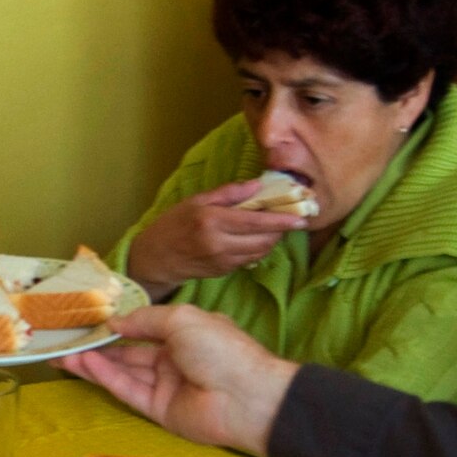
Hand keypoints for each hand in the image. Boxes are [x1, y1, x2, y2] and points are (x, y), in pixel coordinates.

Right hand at [53, 305, 295, 456]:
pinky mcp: (158, 411)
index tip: (90, 321)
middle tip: (66, 340)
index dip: (120, 325)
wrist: (245, 397)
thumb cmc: (219, 348)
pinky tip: (85, 365)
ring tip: (64, 354)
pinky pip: (128, 390)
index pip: (146, 329)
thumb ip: (144, 320)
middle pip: (130, 353)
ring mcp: (166, 386)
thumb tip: (115, 322)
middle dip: (99, 346)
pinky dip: (106, 377)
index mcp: (187, 334)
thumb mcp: (182, 319)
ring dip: (95, 362)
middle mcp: (174, 360)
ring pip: (124, 372)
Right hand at [126, 180, 307, 297]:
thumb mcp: (196, 200)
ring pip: (261, 251)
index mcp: (212, 221)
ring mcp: (223, 260)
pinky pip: (251, 259)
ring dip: (272, 239)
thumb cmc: (173, 224)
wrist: (155, 258)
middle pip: (264, 239)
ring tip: (274, 226)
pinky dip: (259, 248)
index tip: (301, 217)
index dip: (281, 220)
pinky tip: (256, 238)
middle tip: (290, 218)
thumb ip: (229, 193)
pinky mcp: (225, 271)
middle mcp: (219, 243)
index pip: (256, 221)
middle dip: (281, 229)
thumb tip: (258, 185)